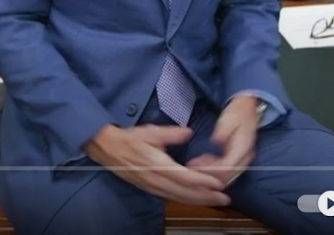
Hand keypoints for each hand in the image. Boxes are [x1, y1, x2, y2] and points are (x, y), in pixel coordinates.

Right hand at [83, 124, 229, 206]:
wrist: (108, 149)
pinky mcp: (151, 189)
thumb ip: (172, 133)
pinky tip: (197, 198)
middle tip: (225, 198)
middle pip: (185, 193)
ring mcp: (153, 187)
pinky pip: (172, 197)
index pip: (185, 177)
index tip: (219, 183)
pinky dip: (187, 199)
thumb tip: (189, 132)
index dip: (204, 182)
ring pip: (180, 198)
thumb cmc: (130, 139)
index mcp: (157, 165)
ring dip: (199, 201)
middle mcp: (156, 180)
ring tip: (216, 201)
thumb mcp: (151, 131)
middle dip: (207, 197)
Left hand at [186, 96, 259, 185]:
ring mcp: (244, 161)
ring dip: (210, 176)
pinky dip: (215, 174)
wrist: (249, 109)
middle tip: (190, 168)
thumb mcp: (228, 118)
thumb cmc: (237, 113)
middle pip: (227, 177)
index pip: (227, 166)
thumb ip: (222, 131)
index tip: (194, 164)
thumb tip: (215, 141)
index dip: (210, 169)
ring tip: (194, 166)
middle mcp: (246, 158)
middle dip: (208, 176)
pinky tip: (203, 165)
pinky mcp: (240, 162)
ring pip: (227, 178)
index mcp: (243, 147)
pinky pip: (228, 174)